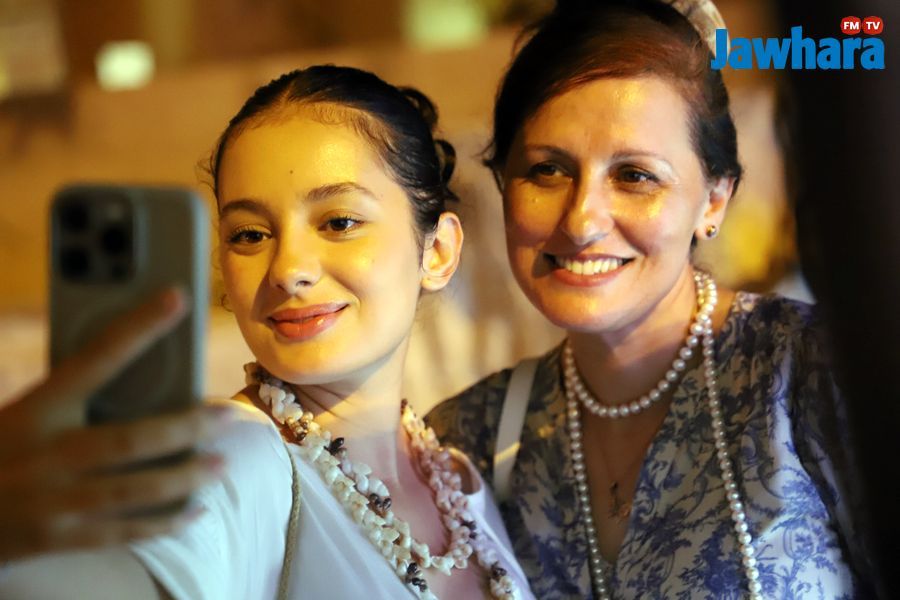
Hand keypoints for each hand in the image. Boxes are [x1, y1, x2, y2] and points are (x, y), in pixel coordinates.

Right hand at [0, 288, 229, 561]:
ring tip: (221, 464)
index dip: (138, 328)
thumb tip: (139, 372)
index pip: (94, 359)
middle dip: (186, 427)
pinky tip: (193, 511)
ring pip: (133, 489)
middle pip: (129, 440)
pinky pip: (120, 531)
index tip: (176, 299)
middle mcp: (46, 455)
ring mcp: (52, 500)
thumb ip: (69, 397)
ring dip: (184, 477)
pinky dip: (161, 523)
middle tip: (226, 415)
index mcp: (35, 411)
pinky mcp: (57, 538)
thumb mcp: (22, 413)